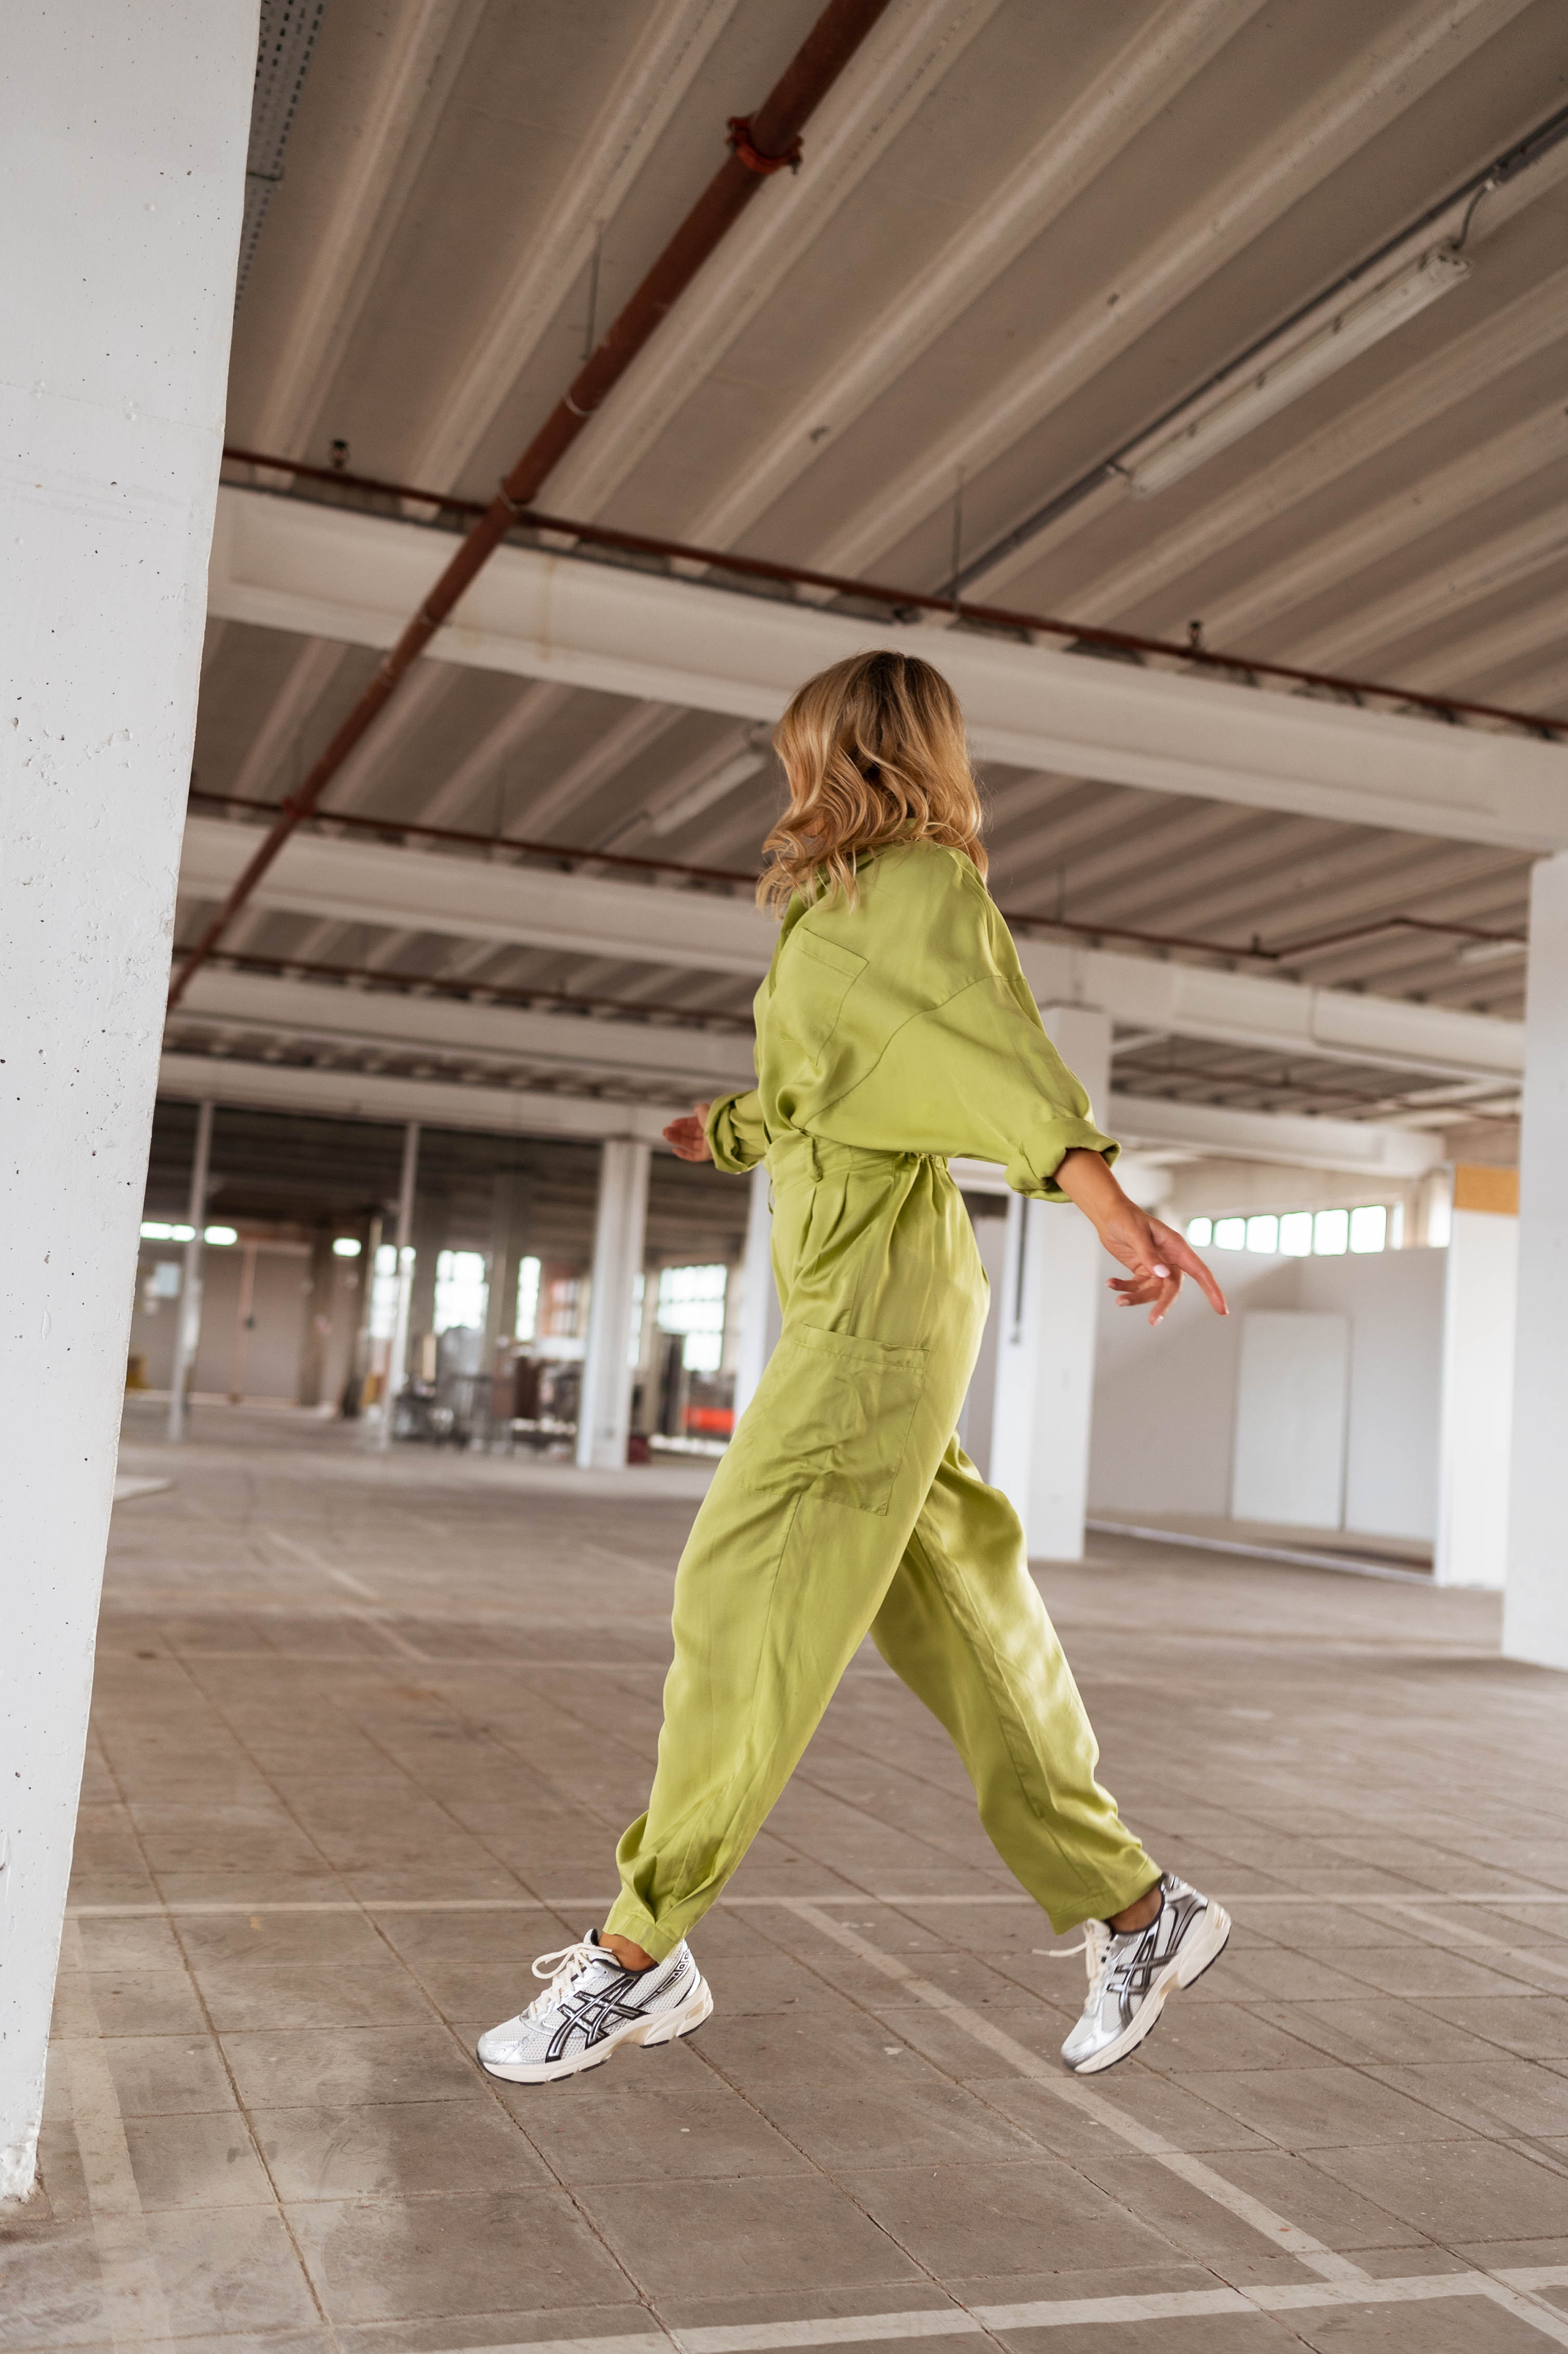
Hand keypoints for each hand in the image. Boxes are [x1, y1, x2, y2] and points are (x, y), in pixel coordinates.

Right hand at [663, 1100, 712, 1161]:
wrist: (724, 1129)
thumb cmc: (715, 1118)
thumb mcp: (704, 1109)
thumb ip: (698, 1109)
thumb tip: (695, 1109)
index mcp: (709, 1122)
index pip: (694, 1124)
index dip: (682, 1123)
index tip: (672, 1123)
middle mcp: (709, 1134)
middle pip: (690, 1135)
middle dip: (677, 1132)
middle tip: (665, 1131)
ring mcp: (709, 1145)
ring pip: (690, 1144)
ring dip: (677, 1140)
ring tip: (666, 1136)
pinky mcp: (708, 1154)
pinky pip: (695, 1156)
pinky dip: (684, 1154)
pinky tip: (675, 1149)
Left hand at [1054, 1149, 1226, 1325]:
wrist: (1109, 1215)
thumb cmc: (1126, 1218)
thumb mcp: (1136, 1234)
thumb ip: (1149, 1255)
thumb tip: (1162, 1275)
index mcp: (1177, 1248)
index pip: (1201, 1272)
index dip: (1213, 1291)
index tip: (1222, 1311)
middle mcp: (1170, 1260)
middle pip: (1173, 1289)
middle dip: (1163, 1305)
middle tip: (1153, 1321)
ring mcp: (1156, 1268)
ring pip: (1152, 1292)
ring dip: (1136, 1298)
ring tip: (1119, 1300)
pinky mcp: (1141, 1272)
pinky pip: (1136, 1286)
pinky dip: (1124, 1288)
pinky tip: (1111, 1283)